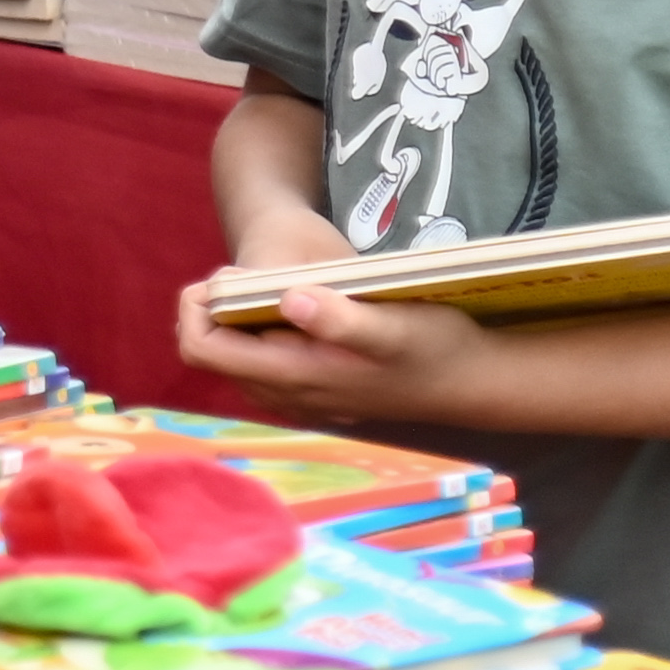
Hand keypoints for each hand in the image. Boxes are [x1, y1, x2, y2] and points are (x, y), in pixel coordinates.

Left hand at [173, 275, 497, 424]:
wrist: (475, 382)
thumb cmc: (436, 348)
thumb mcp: (393, 325)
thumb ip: (340, 318)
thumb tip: (289, 298)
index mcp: (293, 376)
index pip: (202, 350)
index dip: (195, 309)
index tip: (220, 275)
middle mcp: (287, 394)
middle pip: (212, 353)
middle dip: (215, 309)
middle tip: (245, 273)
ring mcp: (301, 396)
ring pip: (237, 357)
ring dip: (239, 319)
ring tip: (267, 285)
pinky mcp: (317, 389)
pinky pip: (264, 361)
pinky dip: (262, 331)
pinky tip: (294, 306)